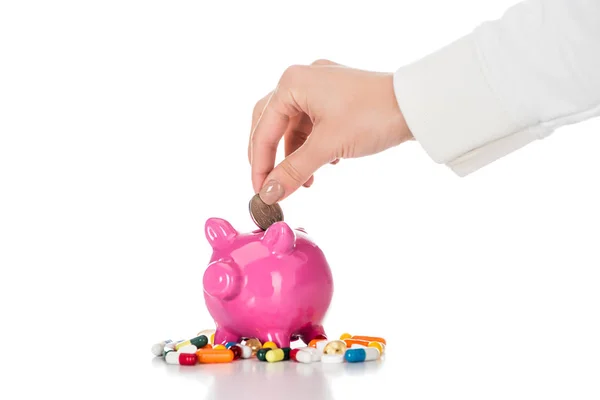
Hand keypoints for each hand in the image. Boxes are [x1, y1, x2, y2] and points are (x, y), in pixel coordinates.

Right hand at [248, 59, 412, 203]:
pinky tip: (324, 165)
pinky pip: (312, 124)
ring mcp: (320, 86)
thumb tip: (269, 194)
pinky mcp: (336, 96)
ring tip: (305, 182)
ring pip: (292, 126)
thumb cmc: (373, 116)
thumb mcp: (327, 147)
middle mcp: (302, 79)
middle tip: (270, 184)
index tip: (261, 192)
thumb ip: (293, 171)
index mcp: (292, 83)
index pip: (264, 129)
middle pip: (271, 123)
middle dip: (271, 157)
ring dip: (294, 155)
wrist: (417, 105)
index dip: (260, 164)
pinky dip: (312, 146)